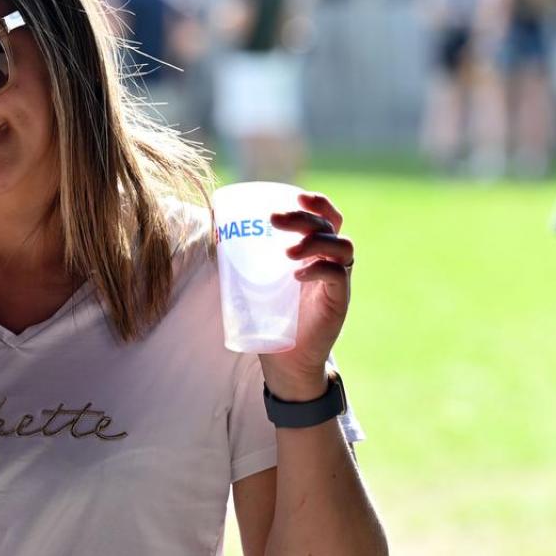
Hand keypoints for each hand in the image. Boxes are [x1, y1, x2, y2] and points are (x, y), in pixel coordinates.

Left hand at [263, 191, 353, 400]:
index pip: (328, 217)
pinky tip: (297, 276)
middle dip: (304, 218)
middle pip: (329, 226)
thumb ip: (246, 258)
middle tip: (276, 220)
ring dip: (315, 242)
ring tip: (288, 253)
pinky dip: (318, 269)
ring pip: (341, 246)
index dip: (319, 203)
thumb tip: (214, 232)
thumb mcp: (258, 281)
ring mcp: (338, 280)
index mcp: (316, 251)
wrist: (286, 359)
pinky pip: (337, 275)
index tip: (297, 196)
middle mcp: (332, 261)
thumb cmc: (271, 315)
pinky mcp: (338, 300)